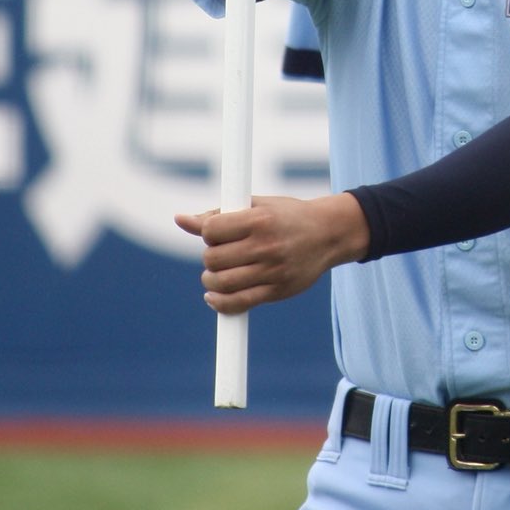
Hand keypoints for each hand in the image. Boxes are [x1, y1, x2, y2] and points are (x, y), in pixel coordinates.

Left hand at [174, 192, 367, 313]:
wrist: (329, 234)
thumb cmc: (288, 216)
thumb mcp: (257, 206)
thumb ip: (218, 213)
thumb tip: (180, 219)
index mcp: (260, 219)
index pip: (212, 230)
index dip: (208, 232)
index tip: (216, 233)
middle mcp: (266, 246)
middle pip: (213, 258)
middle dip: (210, 257)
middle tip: (220, 254)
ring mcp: (272, 271)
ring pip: (221, 282)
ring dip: (210, 280)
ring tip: (215, 274)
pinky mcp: (276, 291)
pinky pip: (237, 303)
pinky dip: (219, 303)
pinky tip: (214, 296)